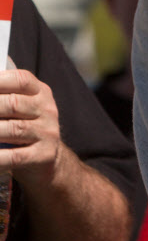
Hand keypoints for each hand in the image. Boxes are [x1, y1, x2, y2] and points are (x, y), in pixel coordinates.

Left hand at [0, 65, 61, 189]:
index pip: (21, 80)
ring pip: (13, 130)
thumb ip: (6, 96)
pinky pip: (14, 156)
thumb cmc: (25, 129)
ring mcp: (47, 133)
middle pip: (13, 104)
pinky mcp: (43, 155)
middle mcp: (47, 110)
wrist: (47, 160)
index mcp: (41, 93)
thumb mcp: (22, 108)